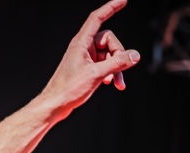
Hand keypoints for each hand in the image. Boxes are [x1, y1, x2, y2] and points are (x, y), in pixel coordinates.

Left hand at [42, 0, 140, 117]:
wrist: (55, 105)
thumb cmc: (68, 89)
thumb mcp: (96, 74)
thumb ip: (117, 63)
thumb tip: (134, 55)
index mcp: (81, 43)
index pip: (97, 18)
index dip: (110, 8)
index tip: (123, 0)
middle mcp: (83, 48)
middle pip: (109, 41)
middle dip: (118, 55)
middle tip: (118, 71)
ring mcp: (85, 58)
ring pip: (109, 54)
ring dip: (116, 67)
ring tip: (116, 82)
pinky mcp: (87, 68)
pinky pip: (105, 64)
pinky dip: (111, 72)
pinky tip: (113, 84)